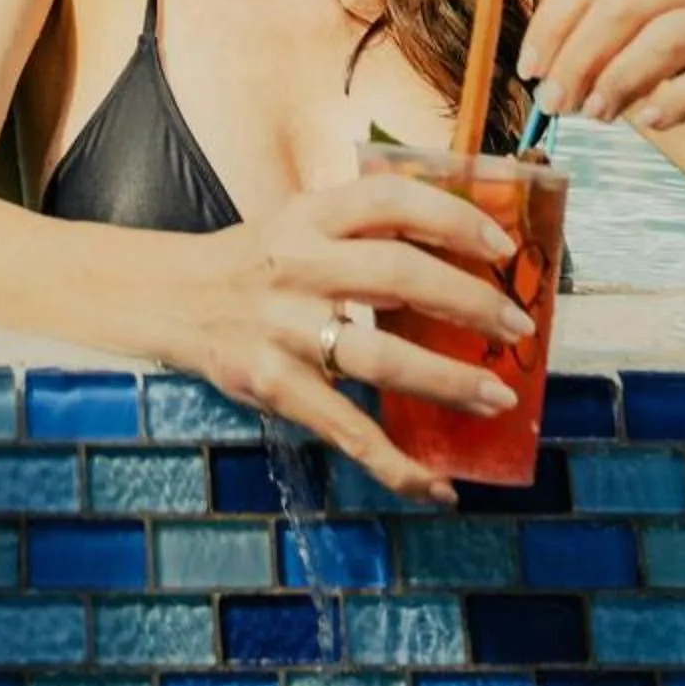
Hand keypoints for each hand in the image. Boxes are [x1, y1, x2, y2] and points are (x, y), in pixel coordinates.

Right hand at [184, 174, 537, 505]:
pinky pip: (346, 430)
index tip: (503, 245)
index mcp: (309, 215)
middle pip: (398, 275)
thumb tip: (464, 244)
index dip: (453, 217)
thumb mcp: (299, 221)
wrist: (166, 298)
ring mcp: (282, 328)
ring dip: (449, 381)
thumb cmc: (254, 261)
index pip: (390, 200)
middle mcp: (297, 265)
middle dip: (471, 302)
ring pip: (379, 357)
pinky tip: (437, 485)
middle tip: (518, 328)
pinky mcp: (271, 385)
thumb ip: (364, 227)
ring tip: (497, 399)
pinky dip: (396, 464)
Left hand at [519, 0, 684, 131]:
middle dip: (577, 61)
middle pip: (620, 9)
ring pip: (664, 40)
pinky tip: (651, 120)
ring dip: (620, 83)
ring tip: (596, 114)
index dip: (551, 26)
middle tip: (555, 104)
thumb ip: (606, 27)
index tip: (529, 70)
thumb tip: (543, 73)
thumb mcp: (659, 8)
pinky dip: (677, 101)